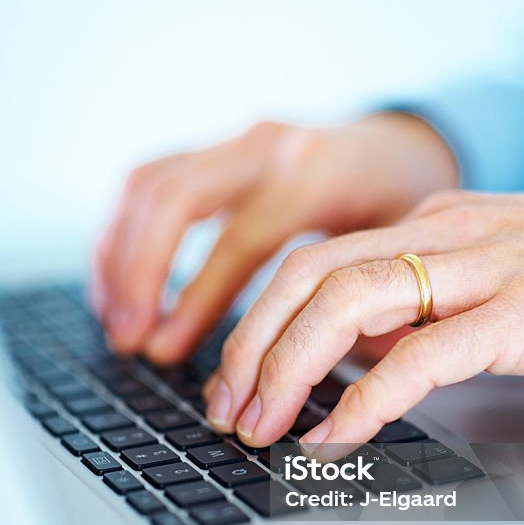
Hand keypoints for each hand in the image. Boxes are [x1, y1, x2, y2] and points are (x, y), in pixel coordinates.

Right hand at [92, 114, 457, 359]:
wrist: (404, 149)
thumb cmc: (406, 211)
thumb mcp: (400, 254)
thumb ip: (352, 304)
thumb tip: (289, 382)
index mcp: (322, 172)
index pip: (243, 236)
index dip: (199, 299)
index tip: (166, 353)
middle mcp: (273, 146)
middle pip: (179, 197)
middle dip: (142, 274)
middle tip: (130, 342)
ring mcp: (241, 142)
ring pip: (153, 183)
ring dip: (121, 254)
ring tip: (117, 322)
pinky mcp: (220, 151)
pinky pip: (153, 181)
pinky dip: (126, 232)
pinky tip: (119, 283)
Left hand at [203, 185, 523, 450]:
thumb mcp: (495, 277)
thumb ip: (428, 307)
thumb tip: (363, 354)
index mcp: (435, 224)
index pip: (317, 260)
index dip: (260, 319)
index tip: (234, 375)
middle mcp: (446, 234)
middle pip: (311, 273)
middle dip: (252, 342)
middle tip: (225, 407)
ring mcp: (484, 268)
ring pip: (349, 301)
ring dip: (288, 366)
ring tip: (260, 423)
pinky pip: (422, 355)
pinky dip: (366, 398)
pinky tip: (335, 436)